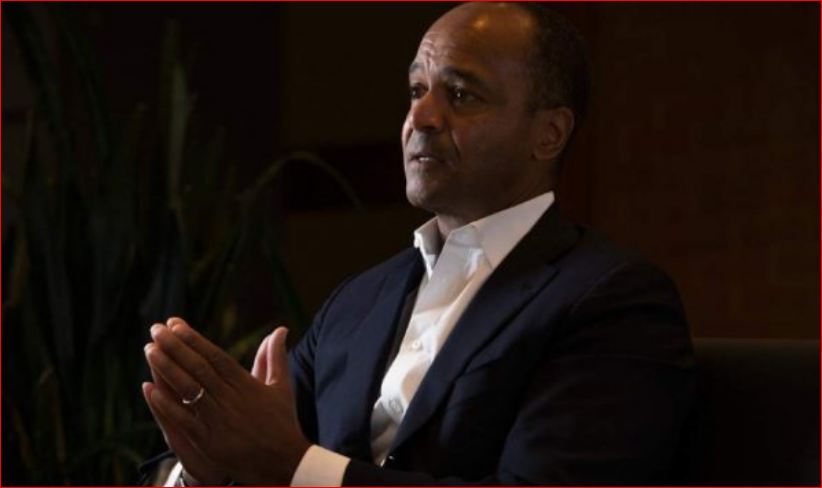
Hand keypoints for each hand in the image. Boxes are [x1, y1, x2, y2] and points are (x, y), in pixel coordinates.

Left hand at [144, 318, 310, 485]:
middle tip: (156, 330)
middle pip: (197, 367)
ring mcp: (218, 420)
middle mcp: (230, 398)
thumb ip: (275, 356)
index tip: (176, 324)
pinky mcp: (209, 441)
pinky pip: (183, 419)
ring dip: (166, 368)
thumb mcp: (281, 386)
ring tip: (149, 350)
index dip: (194, 339)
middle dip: (175, 347)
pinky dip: (166, 404)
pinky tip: (150, 389)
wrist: (285, 462)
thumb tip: (280, 329)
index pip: (215, 356)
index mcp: (246, 384)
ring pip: (187, 389)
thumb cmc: (283, 422)